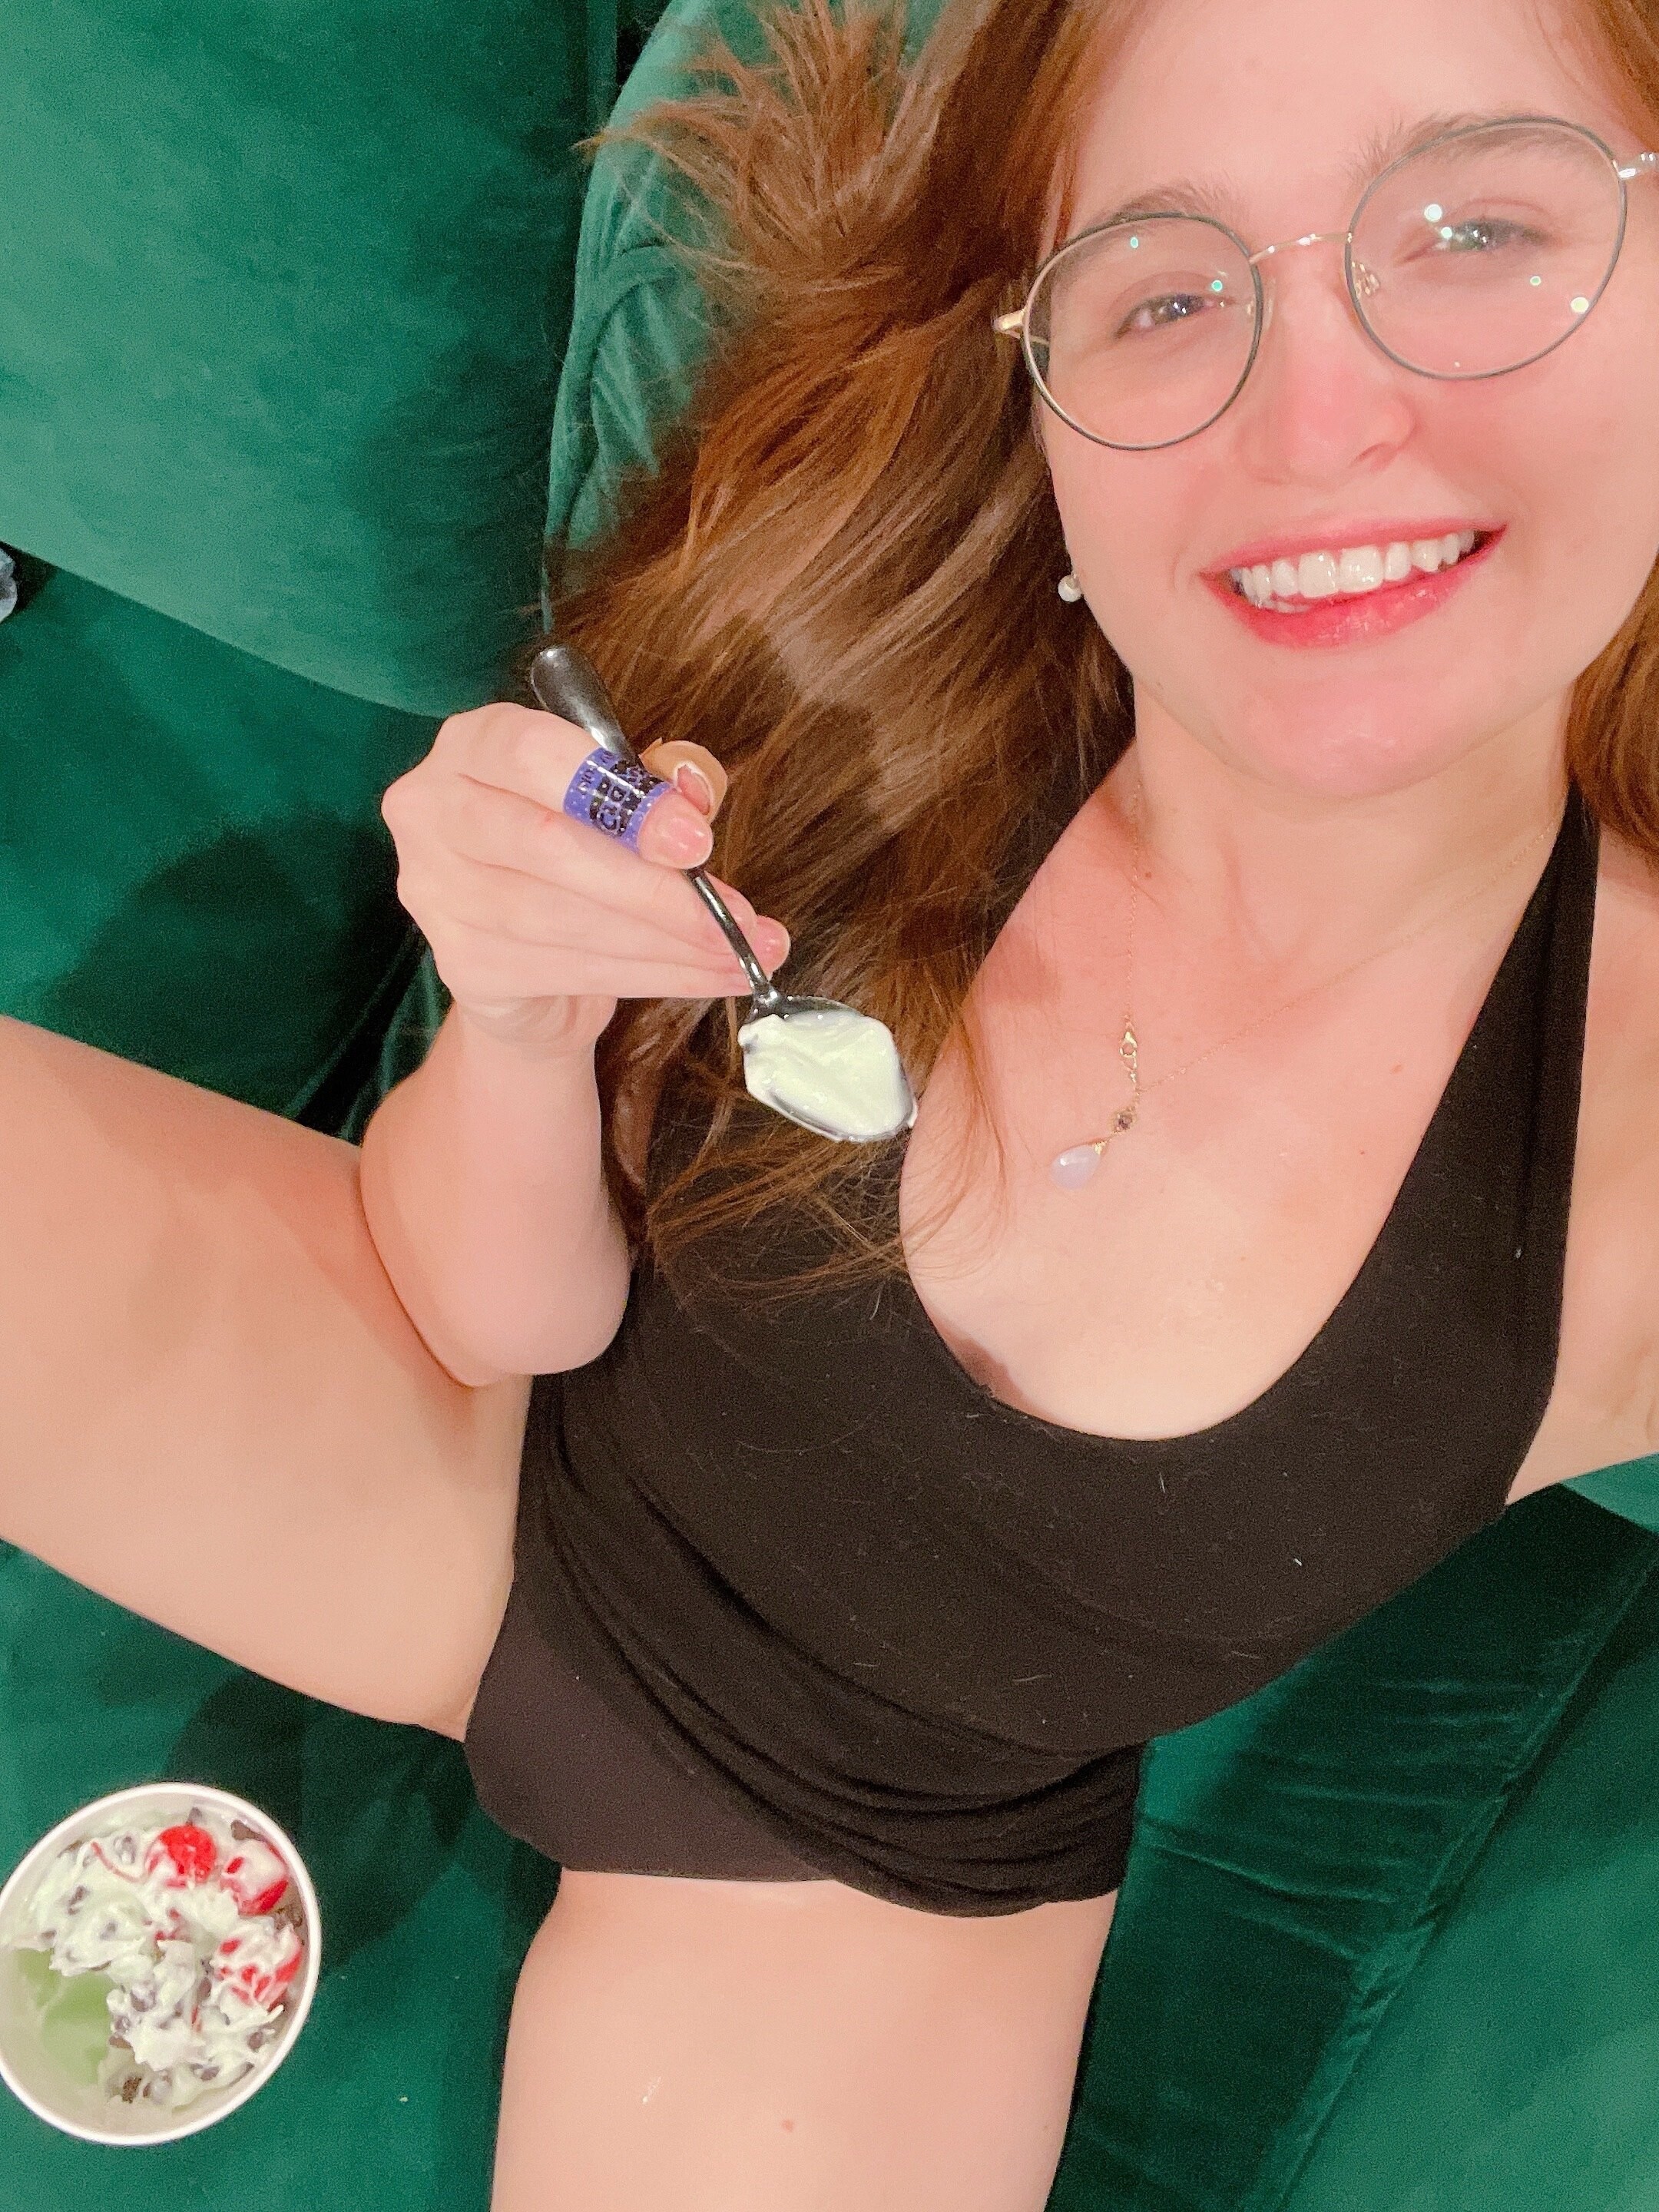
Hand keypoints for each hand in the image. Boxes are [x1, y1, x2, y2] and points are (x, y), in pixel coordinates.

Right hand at [381, 702, 788, 1053]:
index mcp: (472, 744)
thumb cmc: (575, 856)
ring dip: (666, 943)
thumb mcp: (621, 802)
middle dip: (654, 887)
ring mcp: (436, 891)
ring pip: (562, 919)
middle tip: (733, 917)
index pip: (530, 754)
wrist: (527, 959)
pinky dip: (652, 977)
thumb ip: (655, 786)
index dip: (617, 796)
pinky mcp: (459, 963)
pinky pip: (568, 970)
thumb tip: (694, 797)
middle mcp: (432, 809)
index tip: (696, 839)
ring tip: (738, 952)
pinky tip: (709, 977)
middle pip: (547, 844)